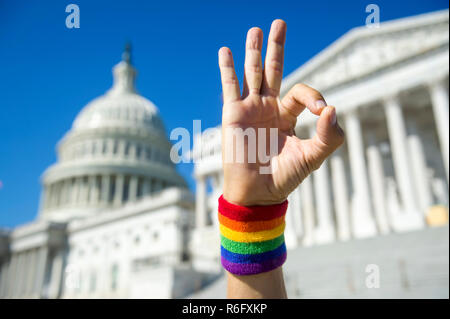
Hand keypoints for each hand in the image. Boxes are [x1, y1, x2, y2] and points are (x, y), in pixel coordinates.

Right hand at [219, 19, 344, 205]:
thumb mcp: (312, 158)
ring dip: (254, 51)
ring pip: (252, 73)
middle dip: (277, 48)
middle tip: (280, 22)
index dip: (314, 96)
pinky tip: (226, 51)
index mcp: (287, 117)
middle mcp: (268, 109)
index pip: (300, 93)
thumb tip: (333, 109)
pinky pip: (230, 87)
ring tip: (256, 29)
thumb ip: (328, 137)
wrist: (257, 194)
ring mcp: (250, 109)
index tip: (322, 111)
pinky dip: (227, 69)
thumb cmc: (284, 178)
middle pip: (274, 71)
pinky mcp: (233, 114)